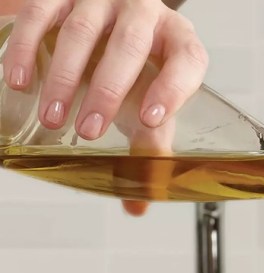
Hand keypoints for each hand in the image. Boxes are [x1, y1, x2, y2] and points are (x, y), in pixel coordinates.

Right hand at [2, 0, 207, 215]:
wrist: (110, 20)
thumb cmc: (138, 68)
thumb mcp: (151, 101)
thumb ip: (149, 146)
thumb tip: (138, 204)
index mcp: (179, 40)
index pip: (187, 61)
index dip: (171, 89)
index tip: (150, 121)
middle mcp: (145, 12)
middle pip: (129, 46)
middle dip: (107, 91)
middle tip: (90, 131)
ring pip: (82, 31)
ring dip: (65, 77)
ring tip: (54, 118)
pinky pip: (40, 14)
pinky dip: (27, 49)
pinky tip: (18, 80)